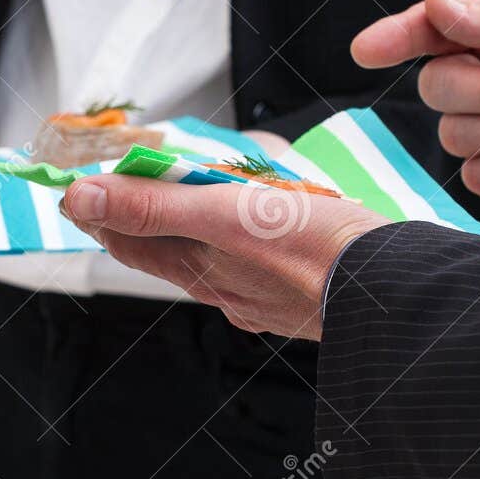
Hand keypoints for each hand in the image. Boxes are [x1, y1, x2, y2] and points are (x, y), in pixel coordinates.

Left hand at [60, 177, 388, 338]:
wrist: (398, 293)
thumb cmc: (320, 252)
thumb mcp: (225, 213)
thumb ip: (154, 204)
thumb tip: (84, 197)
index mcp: (201, 268)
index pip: (129, 240)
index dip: (102, 211)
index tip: (80, 187)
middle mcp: (226, 288)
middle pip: (168, 248)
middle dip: (145, 215)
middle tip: (127, 184)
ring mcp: (264, 293)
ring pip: (216, 254)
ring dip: (197, 224)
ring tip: (193, 197)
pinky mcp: (302, 292)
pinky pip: (260, 261)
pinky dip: (247, 237)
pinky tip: (263, 227)